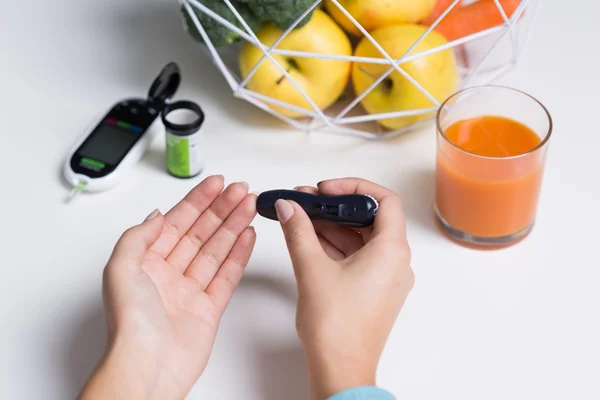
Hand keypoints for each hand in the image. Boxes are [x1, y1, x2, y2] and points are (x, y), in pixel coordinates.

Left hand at [78, 175, 256, 399]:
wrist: (147, 366)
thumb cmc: (130, 325)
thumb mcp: (120, 268)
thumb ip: (138, 236)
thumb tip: (157, 215)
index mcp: (146, 263)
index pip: (177, 223)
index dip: (197, 201)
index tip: (216, 184)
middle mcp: (168, 274)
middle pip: (201, 232)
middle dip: (221, 209)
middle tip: (240, 190)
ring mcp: (190, 290)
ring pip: (217, 250)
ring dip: (234, 226)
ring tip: (249, 206)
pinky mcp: (209, 308)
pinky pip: (228, 275)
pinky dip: (239, 255)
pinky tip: (248, 237)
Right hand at [275, 178, 413, 399]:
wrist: (341, 370)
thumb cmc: (337, 328)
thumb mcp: (312, 268)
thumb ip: (299, 230)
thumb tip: (289, 207)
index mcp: (392, 251)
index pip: (384, 200)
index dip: (354, 187)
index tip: (326, 189)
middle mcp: (396, 262)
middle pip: (371, 218)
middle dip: (336, 207)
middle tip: (307, 200)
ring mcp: (386, 278)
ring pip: (362, 238)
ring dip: (333, 226)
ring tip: (301, 217)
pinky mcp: (374, 291)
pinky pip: (358, 257)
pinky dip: (336, 246)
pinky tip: (309, 239)